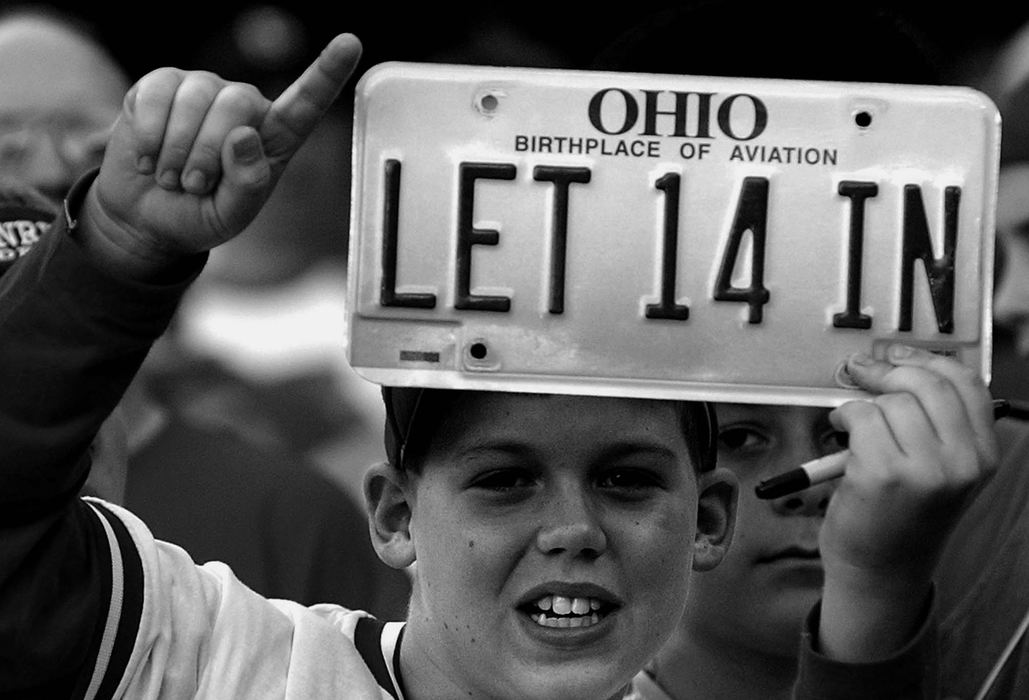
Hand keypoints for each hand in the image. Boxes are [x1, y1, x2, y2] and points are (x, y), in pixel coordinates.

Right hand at [78, 33, 361, 278]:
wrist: (146, 217)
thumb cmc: (200, 215)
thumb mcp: (231, 216)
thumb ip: (247, 186)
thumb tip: (244, 136)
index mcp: (274, 138)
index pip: (306, 103)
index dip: (328, 72)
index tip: (350, 43)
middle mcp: (242, 106)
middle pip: (237, 102)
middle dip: (208, 151)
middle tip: (194, 185)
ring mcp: (202, 90)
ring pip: (195, 97)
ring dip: (177, 149)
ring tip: (171, 178)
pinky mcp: (161, 85)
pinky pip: (156, 94)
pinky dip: (148, 133)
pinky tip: (147, 158)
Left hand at [816, 344, 998, 659]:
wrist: (881, 568)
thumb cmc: (901, 514)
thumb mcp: (940, 469)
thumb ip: (934, 422)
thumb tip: (898, 363)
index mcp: (983, 455)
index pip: (967, 384)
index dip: (926, 359)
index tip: (897, 353)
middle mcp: (963, 463)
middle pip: (927, 384)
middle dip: (888, 369)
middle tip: (861, 370)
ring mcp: (925, 470)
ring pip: (890, 401)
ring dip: (862, 404)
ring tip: (852, 426)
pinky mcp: (883, 475)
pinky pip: (860, 418)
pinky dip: (844, 418)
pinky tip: (841, 436)